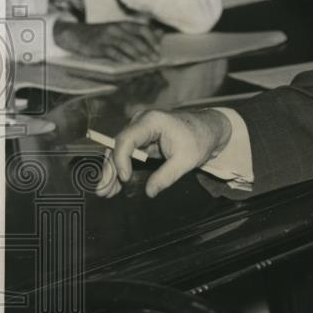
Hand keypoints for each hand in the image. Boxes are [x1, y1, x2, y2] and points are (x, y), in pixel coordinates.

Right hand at [54, 20, 163, 62]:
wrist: (77, 35)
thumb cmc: (103, 35)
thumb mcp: (121, 31)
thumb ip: (140, 33)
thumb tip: (161, 33)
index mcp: (124, 25)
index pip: (143, 29)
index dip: (152, 39)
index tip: (158, 49)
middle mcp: (117, 28)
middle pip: (136, 39)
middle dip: (147, 50)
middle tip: (155, 60)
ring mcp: (107, 37)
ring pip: (126, 45)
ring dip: (137, 55)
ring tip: (146, 62)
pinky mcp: (98, 46)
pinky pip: (112, 51)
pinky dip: (121, 57)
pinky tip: (128, 63)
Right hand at [96, 108, 231, 198]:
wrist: (209, 129)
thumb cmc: (200, 139)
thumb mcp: (187, 160)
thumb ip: (166, 176)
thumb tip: (149, 192)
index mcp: (153, 121)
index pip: (127, 139)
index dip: (121, 159)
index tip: (124, 178)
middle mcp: (142, 122)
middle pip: (118, 146)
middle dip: (110, 169)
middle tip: (103, 191)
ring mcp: (140, 130)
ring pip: (119, 151)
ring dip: (112, 172)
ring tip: (107, 192)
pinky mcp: (142, 139)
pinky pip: (126, 154)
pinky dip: (120, 169)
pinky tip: (115, 186)